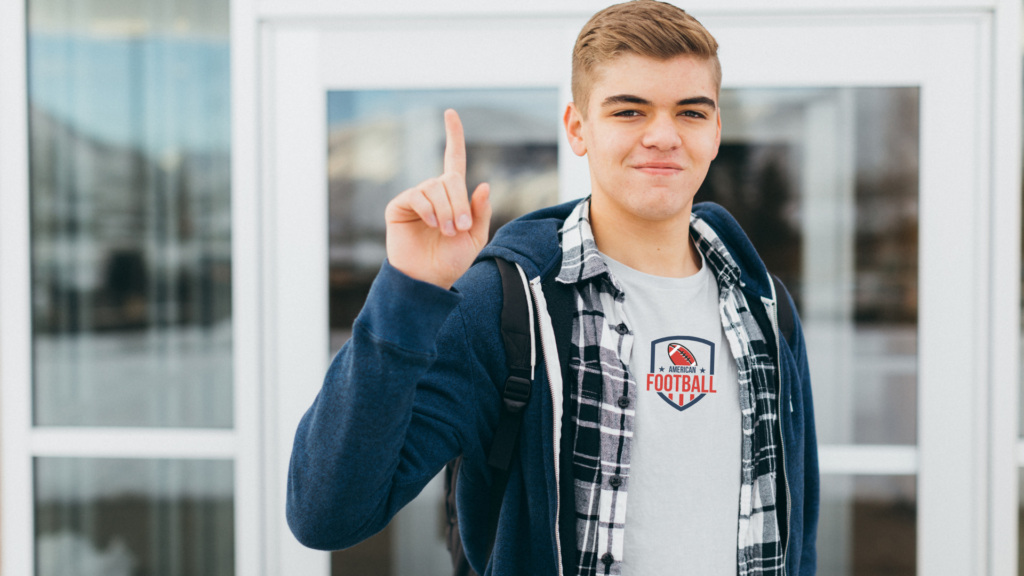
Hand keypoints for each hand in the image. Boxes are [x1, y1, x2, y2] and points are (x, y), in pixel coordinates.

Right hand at [385, 109, 491, 289]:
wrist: (428, 279)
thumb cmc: (451, 260)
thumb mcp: (475, 237)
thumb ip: (480, 212)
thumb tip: (483, 184)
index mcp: (453, 196)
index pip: (454, 160)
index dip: (453, 136)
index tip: (450, 113)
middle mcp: (433, 192)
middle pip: (450, 179)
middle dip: (459, 204)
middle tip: (458, 228)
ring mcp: (415, 198)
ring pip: (435, 188)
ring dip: (445, 210)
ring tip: (445, 231)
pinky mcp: (399, 205)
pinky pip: (417, 195)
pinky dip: (428, 209)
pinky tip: (431, 224)